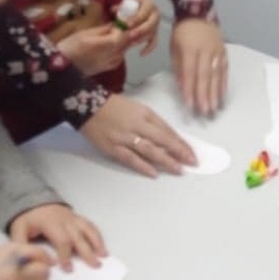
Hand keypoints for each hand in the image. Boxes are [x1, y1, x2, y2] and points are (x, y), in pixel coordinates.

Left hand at [9, 203, 105, 271]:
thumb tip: (31, 260)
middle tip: (95, 265)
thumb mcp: (18, 229)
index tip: (68, 269)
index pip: (62, 240)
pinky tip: (102, 246)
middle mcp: (65, 220)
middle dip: (87, 252)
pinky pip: (90, 226)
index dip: (65, 255)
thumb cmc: (28, 218)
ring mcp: (73, 218)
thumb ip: (21, 245)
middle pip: (79, 236)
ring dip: (97, 243)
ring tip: (104, 256)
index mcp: (51, 223)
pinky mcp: (78, 218)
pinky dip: (98, 236)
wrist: (34, 200)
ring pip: (88, 230)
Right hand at [56, 25, 127, 76]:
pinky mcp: (105, 69)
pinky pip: (118, 60)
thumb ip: (102, 30)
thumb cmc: (70, 46)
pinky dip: (118, 53)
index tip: (117, 23)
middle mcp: (111, 55)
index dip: (122, 28)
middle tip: (116, 29)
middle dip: (123, 35)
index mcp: (106, 44)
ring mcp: (109, 64)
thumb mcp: (84, 33)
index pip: (123, 35)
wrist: (61, 67)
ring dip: (121, 44)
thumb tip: (114, 25)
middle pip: (125, 44)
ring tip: (112, 38)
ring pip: (123, 52)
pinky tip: (111, 49)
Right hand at [79, 94, 195, 176]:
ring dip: (165, 161)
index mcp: (145, 114)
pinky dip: (143, 166)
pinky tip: (154, 173)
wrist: (87, 106)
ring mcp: (124, 138)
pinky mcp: (112, 148)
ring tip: (178, 169)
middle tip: (192, 162)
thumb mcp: (138, 108)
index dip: (181, 142)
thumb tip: (170, 138)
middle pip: (162, 140)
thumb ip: (153, 123)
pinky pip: (130, 159)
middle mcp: (137, 125)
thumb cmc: (115, 106)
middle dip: (179, 152)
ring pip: (149, 151)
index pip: (167, 130)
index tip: (192, 152)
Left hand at [117, 0, 161, 55]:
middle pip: (151, 24)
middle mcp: (155, 14)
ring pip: (152, 33)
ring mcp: (156, 25)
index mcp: (149, 4)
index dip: (136, 19)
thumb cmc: (133, 4)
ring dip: (142, 39)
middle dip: (140, 30)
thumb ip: (120, 6)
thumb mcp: (127, 1)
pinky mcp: (155, 33)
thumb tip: (113, 9)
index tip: (127, 24)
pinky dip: (148, 48)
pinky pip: (154, 42)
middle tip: (129, 35)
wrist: (140, 6)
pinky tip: (141, 53)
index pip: (144, 13)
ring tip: (131, 43)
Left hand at [171, 18, 226, 116]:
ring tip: (214, 108)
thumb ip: (178, 67)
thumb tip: (183, 87)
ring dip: (215, 93)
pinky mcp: (223, 52)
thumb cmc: (182, 32)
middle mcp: (205, 51)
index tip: (189, 105)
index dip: (189, 90)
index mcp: (189, 49)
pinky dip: (223, 84)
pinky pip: (224, 70)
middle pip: (205, 76)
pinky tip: (222, 95)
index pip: (189, 73)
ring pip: (216, 75)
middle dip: (204, 95)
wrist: (199, 14)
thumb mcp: (174, 48)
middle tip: (204, 112)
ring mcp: (216, 51)